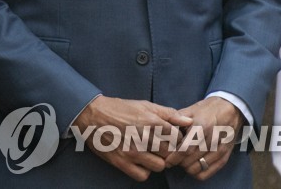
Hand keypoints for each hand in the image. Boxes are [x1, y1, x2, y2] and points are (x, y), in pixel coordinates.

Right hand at [72, 95, 193, 181]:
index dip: (176, 139)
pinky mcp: (122, 162)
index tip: (170, 138)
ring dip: (157, 161)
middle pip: (170, 153)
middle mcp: (143, 137)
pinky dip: (143, 170)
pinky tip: (139, 161)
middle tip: (160, 146)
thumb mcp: (144, 105)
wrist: (91, 115)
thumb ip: (169, 113)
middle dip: (168, 151)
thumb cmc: (119, 109)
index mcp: (152, 122)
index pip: (177, 138)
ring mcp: (132, 152)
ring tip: (150, 154)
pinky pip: (143, 175)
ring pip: (160, 166)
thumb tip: (189, 122)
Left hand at [166, 96, 244, 180]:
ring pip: (199, 168)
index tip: (166, 160)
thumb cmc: (205, 110)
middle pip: (190, 160)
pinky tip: (192, 166)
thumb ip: (175, 121)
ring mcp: (220, 148)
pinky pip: (209, 171)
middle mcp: (212, 139)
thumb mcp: (189, 111)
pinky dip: (198, 173)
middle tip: (172, 160)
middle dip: (178, 163)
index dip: (173, 157)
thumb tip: (161, 132)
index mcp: (200, 126)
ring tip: (182, 162)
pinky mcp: (225, 155)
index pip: (185, 149)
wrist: (230, 109)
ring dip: (187, 168)